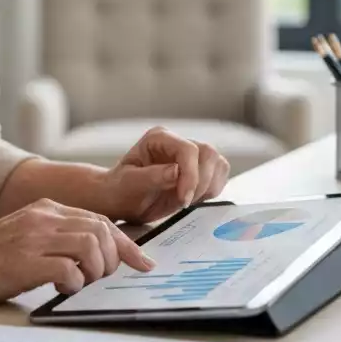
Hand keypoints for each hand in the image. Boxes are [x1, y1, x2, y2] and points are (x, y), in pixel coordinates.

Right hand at [0, 199, 156, 301]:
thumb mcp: (26, 236)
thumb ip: (56, 238)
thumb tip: (95, 257)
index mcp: (45, 209)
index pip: (100, 220)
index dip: (127, 243)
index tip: (143, 263)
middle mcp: (43, 217)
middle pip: (102, 230)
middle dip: (115, 258)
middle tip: (104, 279)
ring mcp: (34, 237)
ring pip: (92, 245)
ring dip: (96, 271)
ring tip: (82, 284)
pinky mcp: (25, 261)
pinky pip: (69, 270)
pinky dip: (75, 283)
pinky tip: (61, 289)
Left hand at [100, 126, 229, 224]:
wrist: (122, 201)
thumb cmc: (120, 190)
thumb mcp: (130, 185)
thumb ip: (152, 176)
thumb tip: (177, 171)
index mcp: (159, 138)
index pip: (188, 149)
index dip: (191, 175)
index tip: (183, 200)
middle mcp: (177, 142)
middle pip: (208, 154)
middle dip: (200, 183)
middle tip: (182, 203)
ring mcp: (190, 155)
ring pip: (218, 164)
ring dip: (207, 188)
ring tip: (183, 201)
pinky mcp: (199, 170)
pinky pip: (219, 177)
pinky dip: (211, 192)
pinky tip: (191, 200)